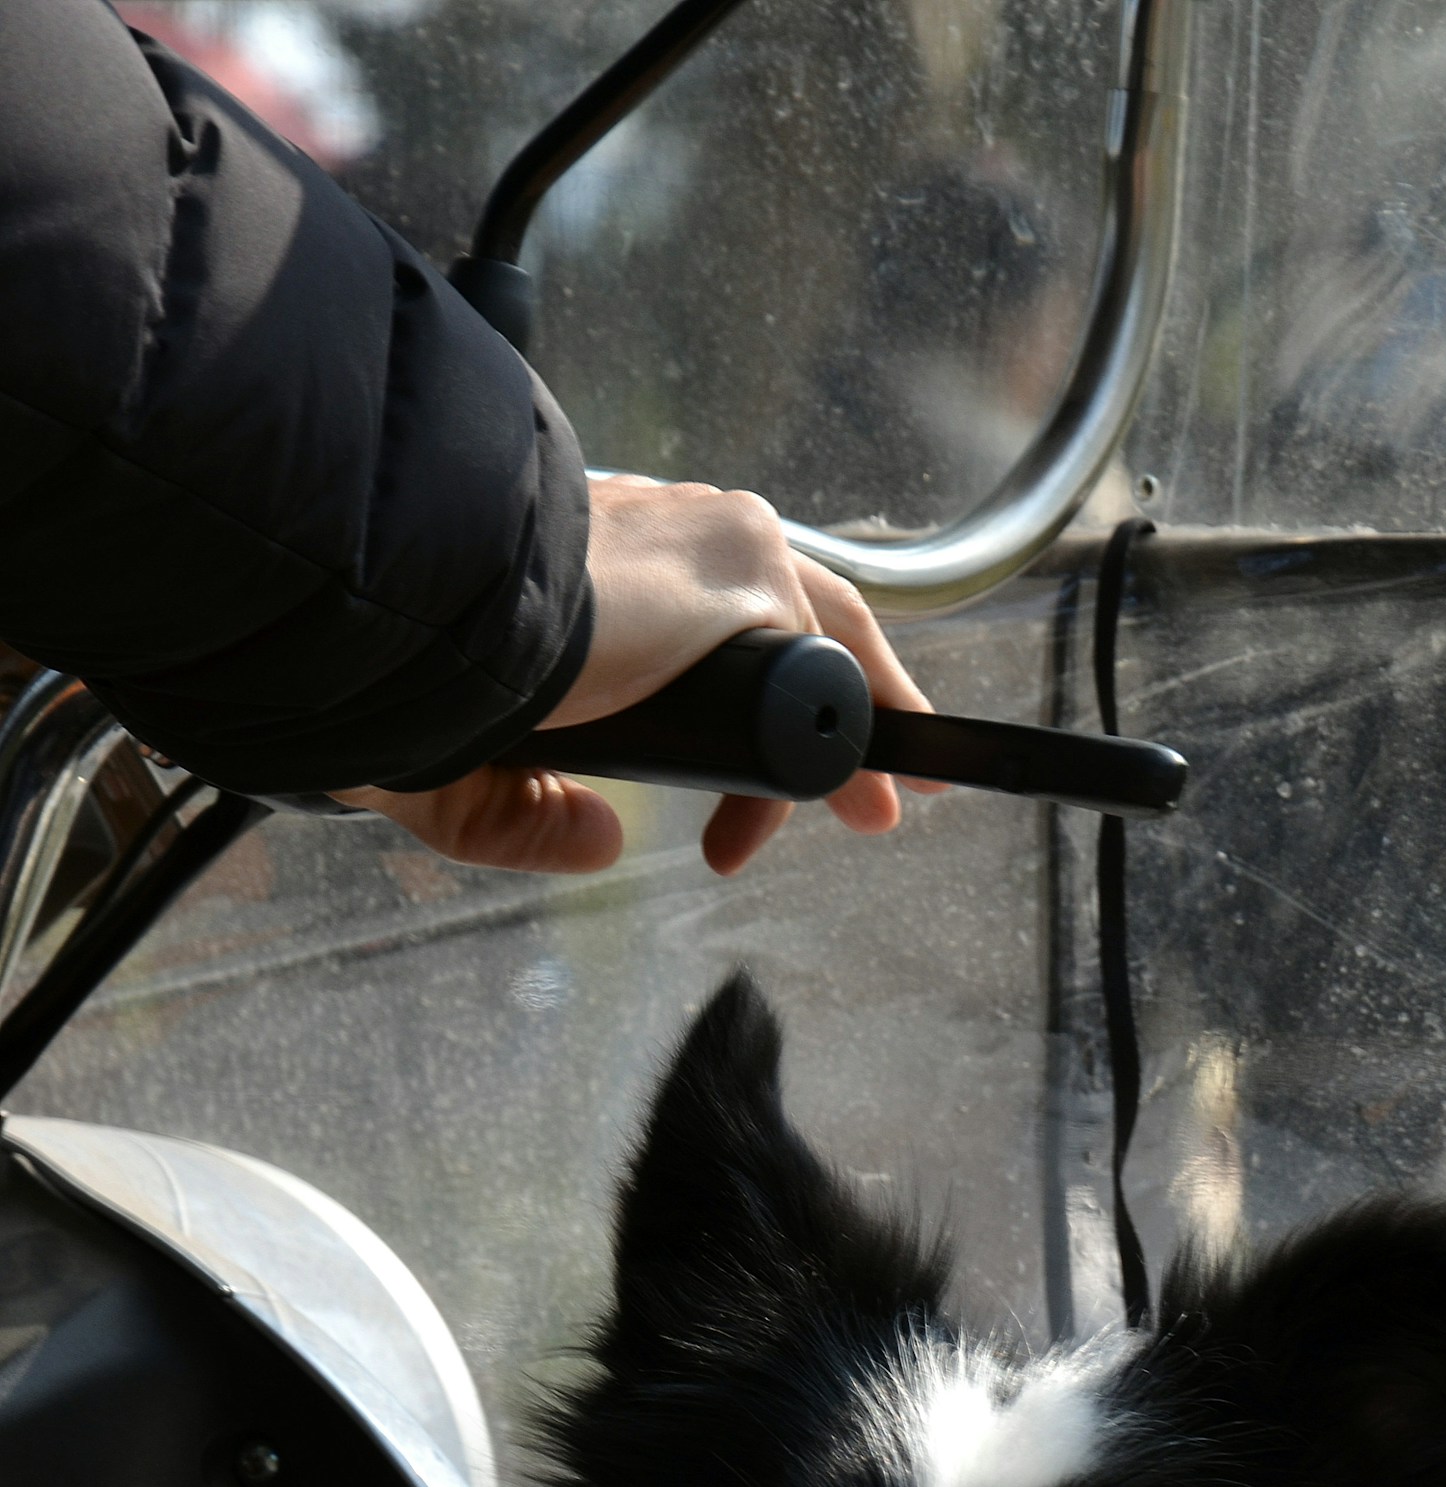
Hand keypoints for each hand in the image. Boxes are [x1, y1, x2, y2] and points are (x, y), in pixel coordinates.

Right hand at [334, 475, 934, 877]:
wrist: (414, 612)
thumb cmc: (407, 675)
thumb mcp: (468, 775)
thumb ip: (531, 815)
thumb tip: (605, 845)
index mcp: (597, 559)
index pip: (706, 606)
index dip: (749, 683)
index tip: (766, 768)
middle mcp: (663, 532)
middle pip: (795, 606)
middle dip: (845, 693)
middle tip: (874, 788)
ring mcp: (711, 540)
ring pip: (819, 632)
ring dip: (855, 720)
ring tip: (889, 798)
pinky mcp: (745, 573)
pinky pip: (828, 662)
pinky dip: (854, 722)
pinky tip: (869, 782)